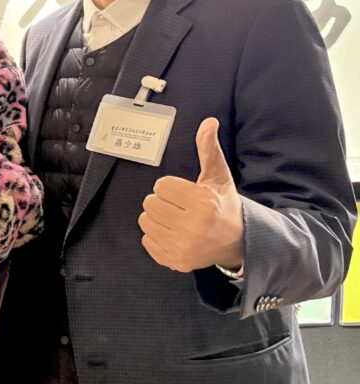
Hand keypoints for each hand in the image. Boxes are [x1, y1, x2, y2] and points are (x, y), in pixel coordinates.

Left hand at [139, 118, 244, 272]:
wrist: (238, 242)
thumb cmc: (224, 204)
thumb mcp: (218, 176)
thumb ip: (208, 149)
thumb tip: (208, 122)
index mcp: (203, 204)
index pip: (161, 186)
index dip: (171, 187)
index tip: (186, 193)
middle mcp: (193, 227)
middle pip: (150, 203)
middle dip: (163, 201)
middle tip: (180, 207)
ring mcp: (183, 247)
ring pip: (145, 221)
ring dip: (157, 218)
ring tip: (177, 219)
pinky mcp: (175, 261)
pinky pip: (146, 241)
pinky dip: (156, 236)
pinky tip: (175, 234)